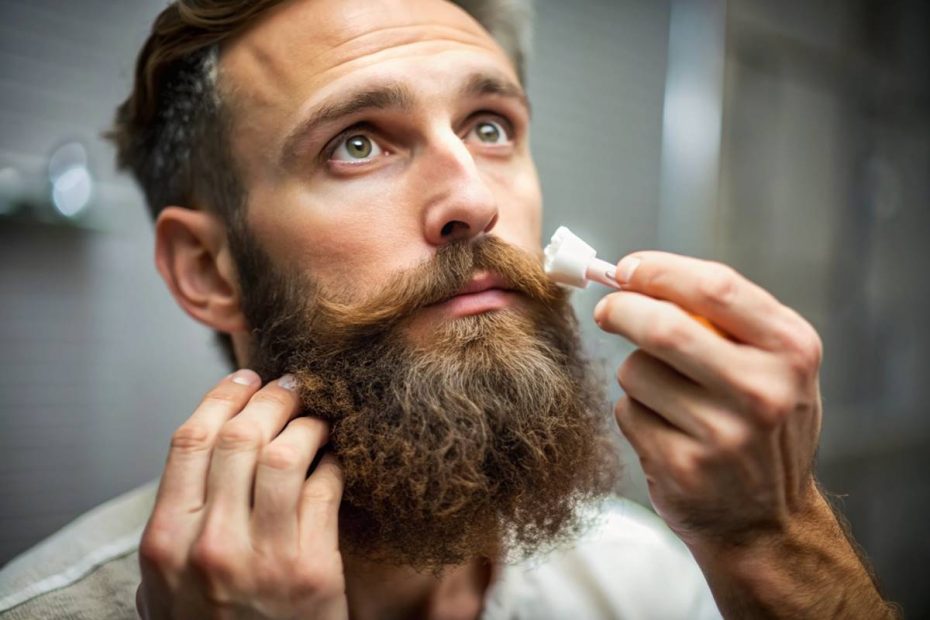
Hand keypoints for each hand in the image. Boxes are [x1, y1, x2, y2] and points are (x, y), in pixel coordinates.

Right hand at [137, 371, 347, 619]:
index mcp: (165, 542)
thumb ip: (173, 526)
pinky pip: (326, 490)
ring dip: (306, 424)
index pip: (189, 440)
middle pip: (240, 437)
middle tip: (292, 388)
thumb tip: (200, 455)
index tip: (245, 380)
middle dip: (272, 398)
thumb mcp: (164, 587)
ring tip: (317, 419)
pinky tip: (335, 461)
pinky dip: (333, 464)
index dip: (222, 398)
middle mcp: (209, 545)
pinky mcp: (312, 570)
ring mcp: (262, 558)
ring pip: (285, 455)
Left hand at [593, 252, 822, 544]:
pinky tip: (665, 431)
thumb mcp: (775, 365)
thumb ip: (724, 318)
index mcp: (792, 350)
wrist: (767, 522)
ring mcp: (722, 434)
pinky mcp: (682, 466)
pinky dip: (633, 411)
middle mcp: (764, 391)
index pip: (715, 287)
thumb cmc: (762, 425)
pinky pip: (627, 411)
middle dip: (621, 309)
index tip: (627, 268)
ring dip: (634, 372)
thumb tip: (637, 275)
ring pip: (635, 370)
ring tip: (666, 395)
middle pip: (664, 326)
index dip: (659, 270)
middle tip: (607, 310)